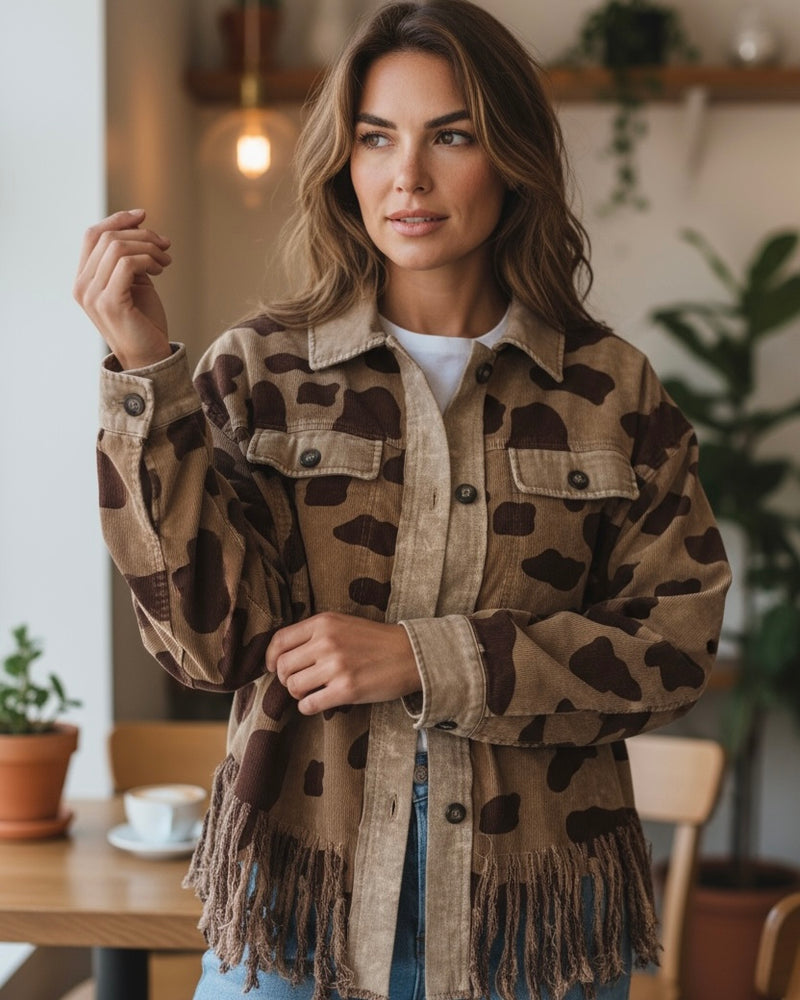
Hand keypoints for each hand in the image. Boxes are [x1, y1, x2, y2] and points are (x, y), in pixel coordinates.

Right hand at [74, 209, 172, 369]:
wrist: (150, 357)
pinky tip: (161, 269)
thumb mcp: (134, 282)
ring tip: (166, 260)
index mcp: (84, 279)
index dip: (117, 220)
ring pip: (117, 247)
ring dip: (148, 247)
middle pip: (107, 237)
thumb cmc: (144, 321)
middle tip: (165, 245)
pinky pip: (128, 263)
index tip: (143, 215)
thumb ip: (129, 257)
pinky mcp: (110, 303)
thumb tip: (139, 222)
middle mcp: (82, 286)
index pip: (92, 235)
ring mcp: (93, 295)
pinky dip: (148, 259)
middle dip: (141, 234)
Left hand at [266, 612, 420, 715]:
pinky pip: (308, 704)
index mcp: (323, 623)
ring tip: (311, 691)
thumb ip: (316, 634)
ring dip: (298, 694)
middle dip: (286, 679)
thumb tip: (285, 654)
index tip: (273, 668)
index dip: (270, 658)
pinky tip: (318, 702)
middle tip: (299, 682)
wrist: (410, 654)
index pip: (279, 641)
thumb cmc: (376, 640)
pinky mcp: (345, 690)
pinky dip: (308, 707)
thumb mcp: (343, 624)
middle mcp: (326, 642)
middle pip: (283, 667)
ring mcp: (335, 667)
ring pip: (293, 687)